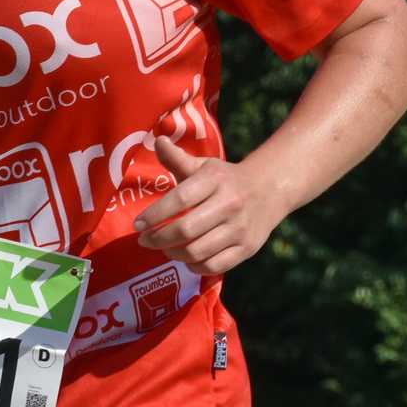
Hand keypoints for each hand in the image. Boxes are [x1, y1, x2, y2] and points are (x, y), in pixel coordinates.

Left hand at [134, 137, 285, 274]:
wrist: (269, 190)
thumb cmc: (225, 178)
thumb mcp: (203, 165)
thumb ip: (177, 158)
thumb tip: (158, 140)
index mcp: (215, 180)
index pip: (180, 199)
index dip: (155, 214)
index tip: (137, 224)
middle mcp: (230, 204)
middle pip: (186, 229)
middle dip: (158, 238)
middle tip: (144, 240)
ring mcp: (240, 229)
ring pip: (198, 251)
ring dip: (173, 253)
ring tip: (163, 248)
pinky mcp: (248, 248)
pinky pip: (216, 266)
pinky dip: (195, 266)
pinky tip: (186, 258)